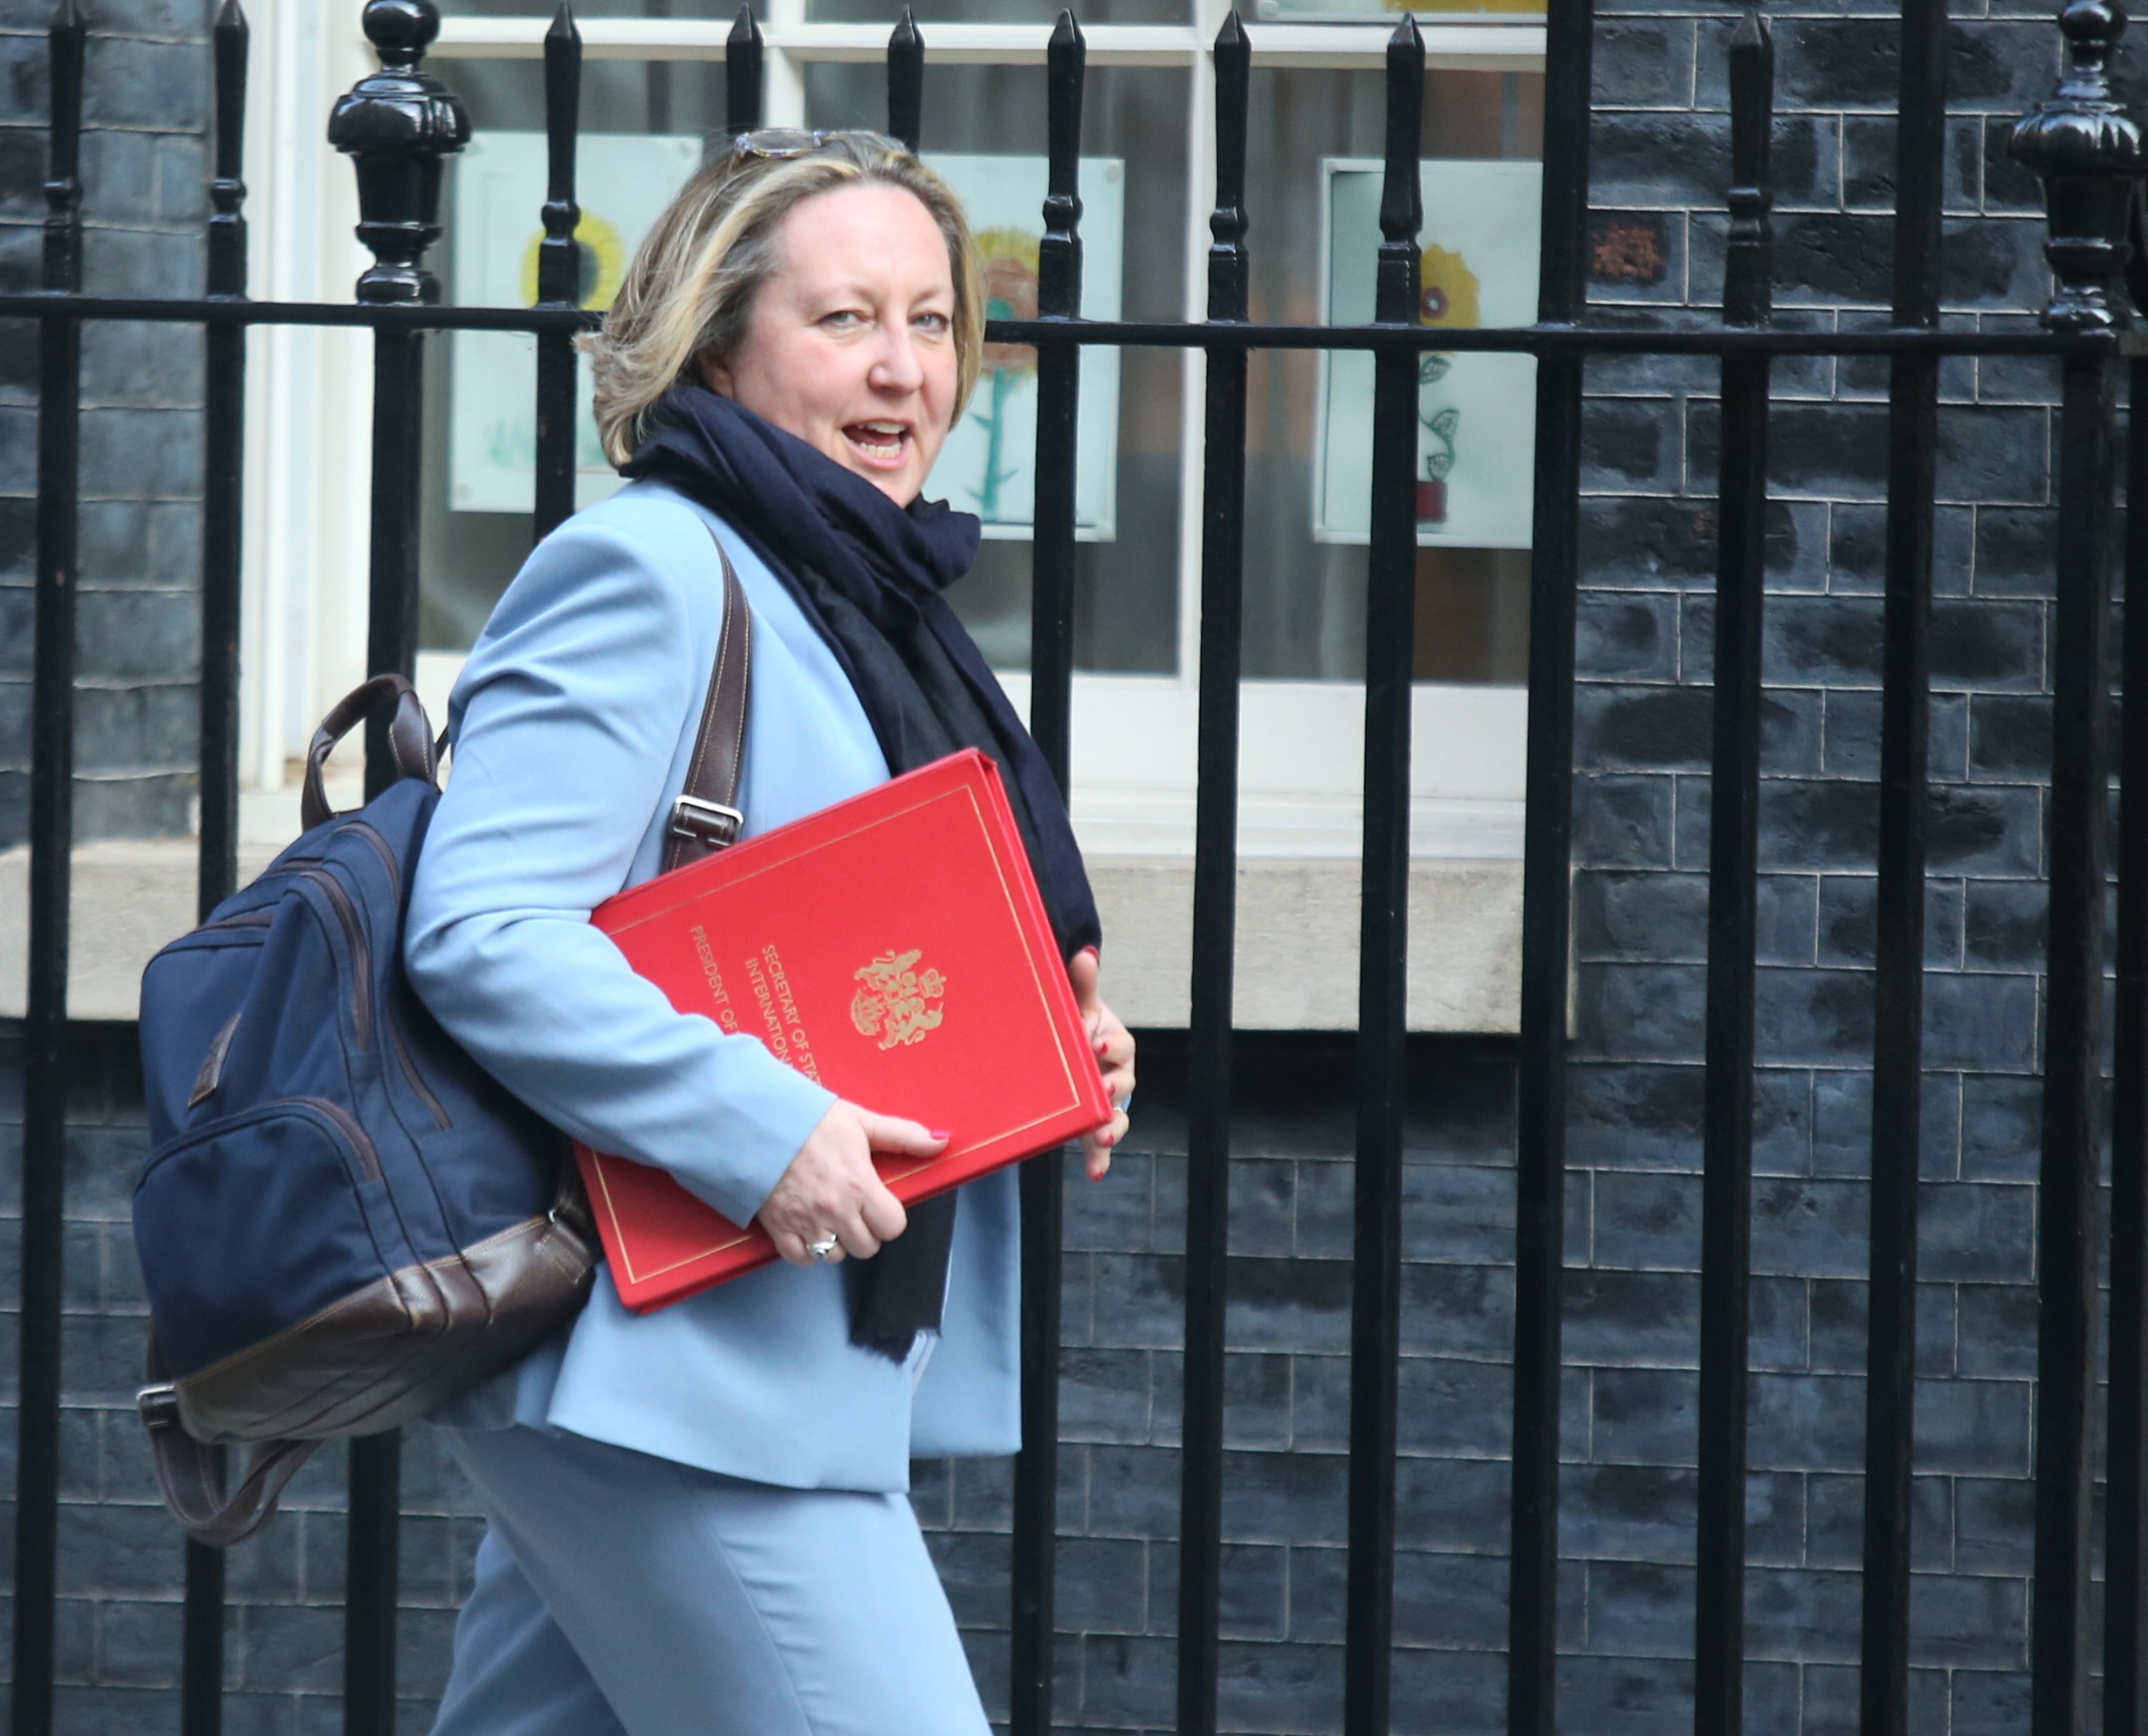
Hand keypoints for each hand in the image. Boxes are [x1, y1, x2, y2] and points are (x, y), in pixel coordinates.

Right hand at [758, 1101, 946, 1266]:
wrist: (757, 1122)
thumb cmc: (811, 1120)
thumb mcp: (862, 1121)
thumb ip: (904, 1135)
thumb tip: (943, 1142)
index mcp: (860, 1186)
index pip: (893, 1227)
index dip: (889, 1217)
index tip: (878, 1202)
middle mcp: (836, 1211)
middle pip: (866, 1247)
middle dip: (865, 1231)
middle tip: (854, 1209)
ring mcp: (806, 1223)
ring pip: (834, 1256)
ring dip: (836, 1242)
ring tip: (830, 1217)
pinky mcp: (779, 1228)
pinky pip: (801, 1259)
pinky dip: (807, 1251)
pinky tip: (809, 1229)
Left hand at [1069, 948, 1133, 1181]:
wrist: (1063, 1052)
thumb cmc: (1073, 1027)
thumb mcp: (1075, 1006)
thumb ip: (1081, 986)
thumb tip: (1084, 954)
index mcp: (1112, 1044)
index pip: (1119, 1044)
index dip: (1110, 1045)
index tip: (1096, 1044)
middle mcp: (1115, 1074)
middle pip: (1124, 1082)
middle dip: (1113, 1087)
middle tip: (1102, 1090)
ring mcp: (1106, 1103)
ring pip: (1118, 1115)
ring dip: (1112, 1126)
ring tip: (1101, 1136)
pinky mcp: (1093, 1126)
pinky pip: (1099, 1144)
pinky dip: (1100, 1158)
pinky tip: (1095, 1173)